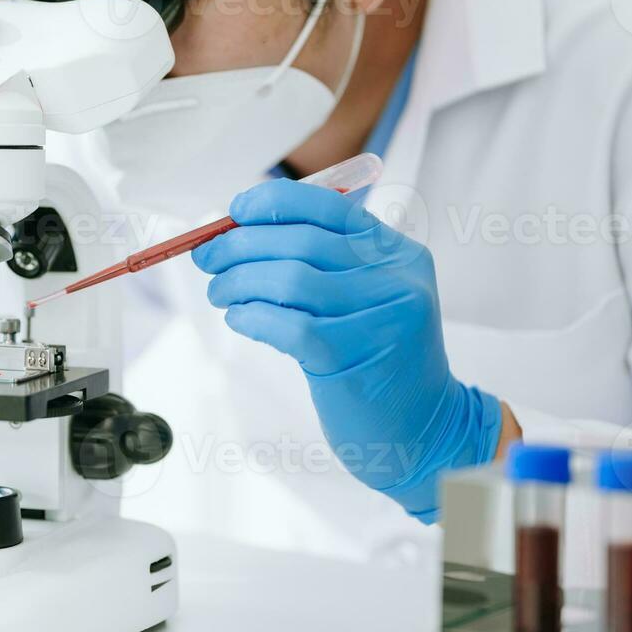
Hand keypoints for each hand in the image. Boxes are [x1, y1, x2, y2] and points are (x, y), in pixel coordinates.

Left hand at [191, 179, 501, 520]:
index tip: (235, 212)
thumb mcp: (365, 300)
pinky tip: (239, 320)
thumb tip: (241, 232)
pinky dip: (252, 318)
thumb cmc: (378, 360)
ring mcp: (380, 317)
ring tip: (220, 293)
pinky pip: (288, 325)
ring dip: (240, 282)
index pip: (330, 207)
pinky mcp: (355, 356)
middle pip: (303, 241)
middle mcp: (396, 279)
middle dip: (242, 245)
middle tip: (210, 258)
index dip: (274, 203)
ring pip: (291, 280)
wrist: (422, 429)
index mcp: (398, 253)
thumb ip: (319, 264)